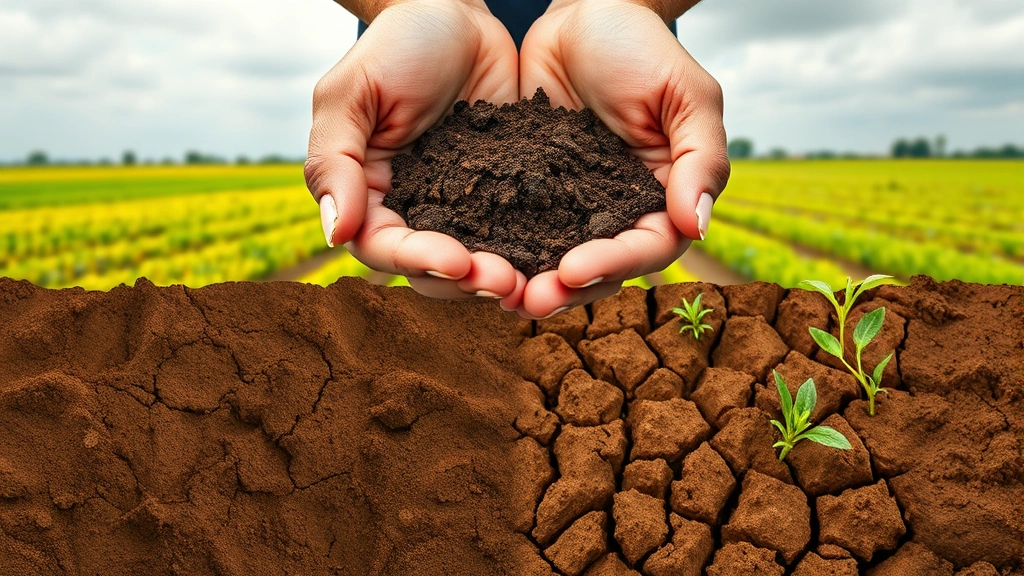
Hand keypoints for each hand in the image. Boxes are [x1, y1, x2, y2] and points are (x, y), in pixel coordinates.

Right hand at [305, 0, 527, 307]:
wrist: (456, 13)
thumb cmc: (395, 45)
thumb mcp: (352, 92)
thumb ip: (333, 161)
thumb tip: (335, 235)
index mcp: (369, 196)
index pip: (384, 246)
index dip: (417, 260)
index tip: (456, 262)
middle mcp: (415, 211)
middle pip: (433, 269)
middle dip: (468, 281)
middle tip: (506, 283)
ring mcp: (464, 207)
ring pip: (480, 261)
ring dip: (505, 276)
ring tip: (537, 283)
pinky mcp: (507, 194)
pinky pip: (522, 232)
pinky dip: (538, 250)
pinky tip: (564, 257)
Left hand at [517, 0, 729, 317]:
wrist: (582, 14)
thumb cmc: (642, 48)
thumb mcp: (685, 93)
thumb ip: (700, 157)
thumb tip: (696, 225)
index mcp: (661, 199)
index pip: (645, 248)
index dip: (612, 263)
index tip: (573, 269)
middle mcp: (615, 214)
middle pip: (595, 270)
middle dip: (562, 290)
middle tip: (527, 301)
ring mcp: (568, 207)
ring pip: (549, 260)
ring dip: (524, 280)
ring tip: (493, 290)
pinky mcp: (526, 192)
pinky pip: (510, 228)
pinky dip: (494, 247)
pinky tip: (468, 258)